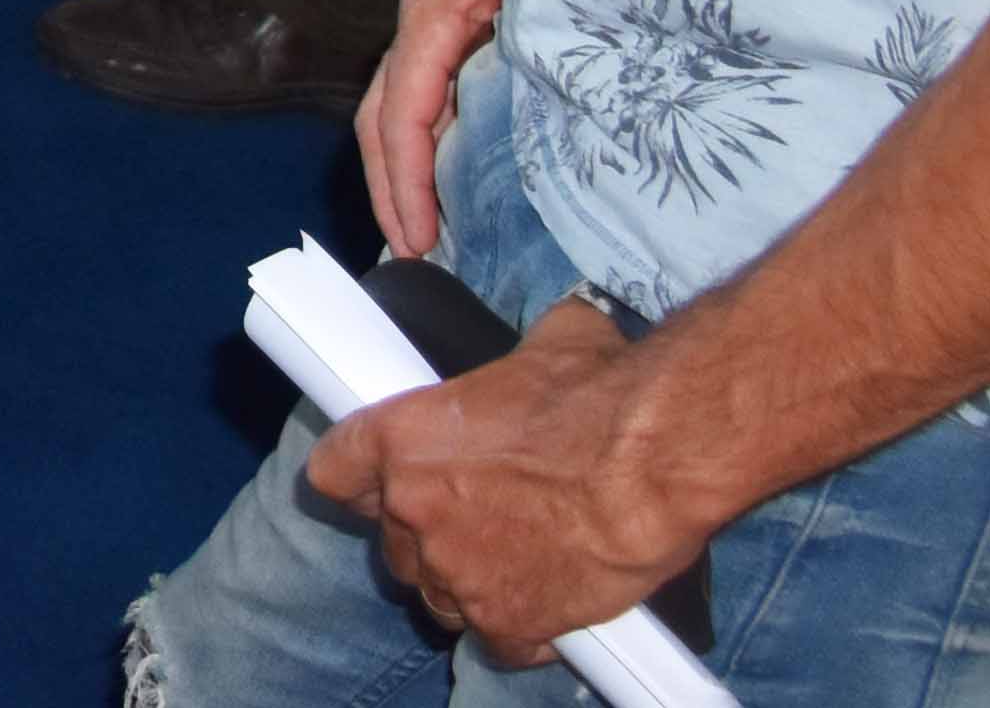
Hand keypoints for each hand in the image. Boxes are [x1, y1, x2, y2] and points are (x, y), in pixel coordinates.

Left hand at [306, 297, 710, 667]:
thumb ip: (510, 370)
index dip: (361, 481)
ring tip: (518, 564)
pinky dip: (519, 631)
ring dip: (468, 585)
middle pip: (395, 544)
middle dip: (431, 536)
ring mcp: (455, 571)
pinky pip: (496, 641)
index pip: (335, 472)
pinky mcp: (506, 619)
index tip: (381, 485)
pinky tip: (548, 606)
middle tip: (482, 521)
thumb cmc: (601, 395)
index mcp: (401, 438)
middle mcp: (413, 509)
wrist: (654, 462)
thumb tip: (532, 362)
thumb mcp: (541, 347)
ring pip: (438, 598)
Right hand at [365, 0, 514, 256]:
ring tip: (426, 236)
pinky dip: (428, 147)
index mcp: (441, 7)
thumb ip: (538, 47)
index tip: (422, 239)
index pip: (403, 105)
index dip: (406, 178)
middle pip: (383, 110)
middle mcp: (429, 14)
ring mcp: (443, 20)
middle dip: (391, 188)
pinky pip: (428, 94)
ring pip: (397, 104)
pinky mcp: (466, 28)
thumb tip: (527, 133)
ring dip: (404, 173)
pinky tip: (452, 185)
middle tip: (416, 256)